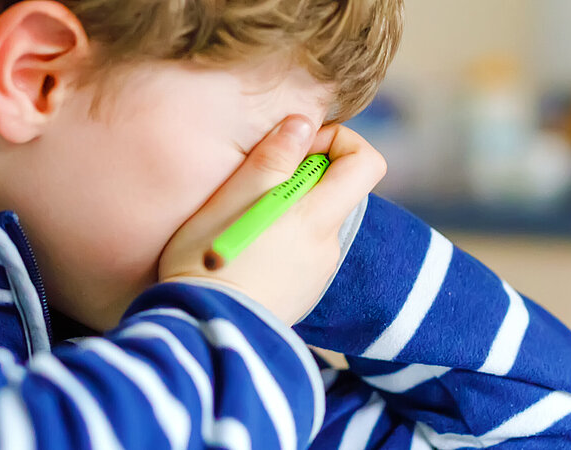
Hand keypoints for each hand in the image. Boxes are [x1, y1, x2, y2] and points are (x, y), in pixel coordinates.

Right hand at [157, 115, 385, 324]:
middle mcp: (327, 245)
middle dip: (300, 178)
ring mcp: (318, 273)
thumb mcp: (230, 200)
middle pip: (335, 192)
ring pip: (315, 222)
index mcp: (315, 217)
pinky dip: (282, 243)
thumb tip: (303, 123)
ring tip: (240, 227)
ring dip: (287, 213)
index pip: (366, 164)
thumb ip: (271, 159)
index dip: (338, 142)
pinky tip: (246, 257)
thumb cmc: (208, 264)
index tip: (295, 148)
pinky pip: (303, 253)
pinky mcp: (304, 294)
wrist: (204, 336)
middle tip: (254, 187)